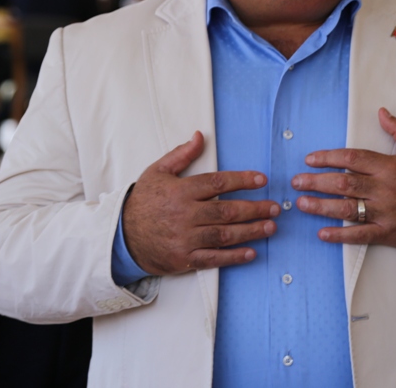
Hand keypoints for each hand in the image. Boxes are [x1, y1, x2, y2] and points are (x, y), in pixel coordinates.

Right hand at [122, 132, 279, 274]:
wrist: (121, 235)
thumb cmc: (142, 201)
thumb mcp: (157, 171)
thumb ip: (182, 155)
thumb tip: (200, 136)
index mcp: (181, 191)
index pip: (218, 183)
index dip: (242, 180)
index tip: (261, 180)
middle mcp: (185, 215)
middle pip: (227, 211)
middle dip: (255, 209)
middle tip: (275, 207)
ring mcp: (185, 239)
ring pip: (224, 235)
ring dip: (251, 231)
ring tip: (270, 227)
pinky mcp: (184, 258)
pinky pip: (213, 258)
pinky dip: (234, 256)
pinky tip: (251, 252)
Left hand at [292, 109, 395, 247]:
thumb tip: (381, 111)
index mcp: (389, 166)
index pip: (352, 158)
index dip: (328, 158)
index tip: (310, 159)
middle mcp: (384, 189)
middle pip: (343, 183)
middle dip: (316, 182)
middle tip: (296, 181)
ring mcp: (386, 212)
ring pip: (346, 209)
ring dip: (320, 206)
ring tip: (301, 203)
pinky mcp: (389, 233)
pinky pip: (360, 235)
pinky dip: (340, 236)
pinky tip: (322, 233)